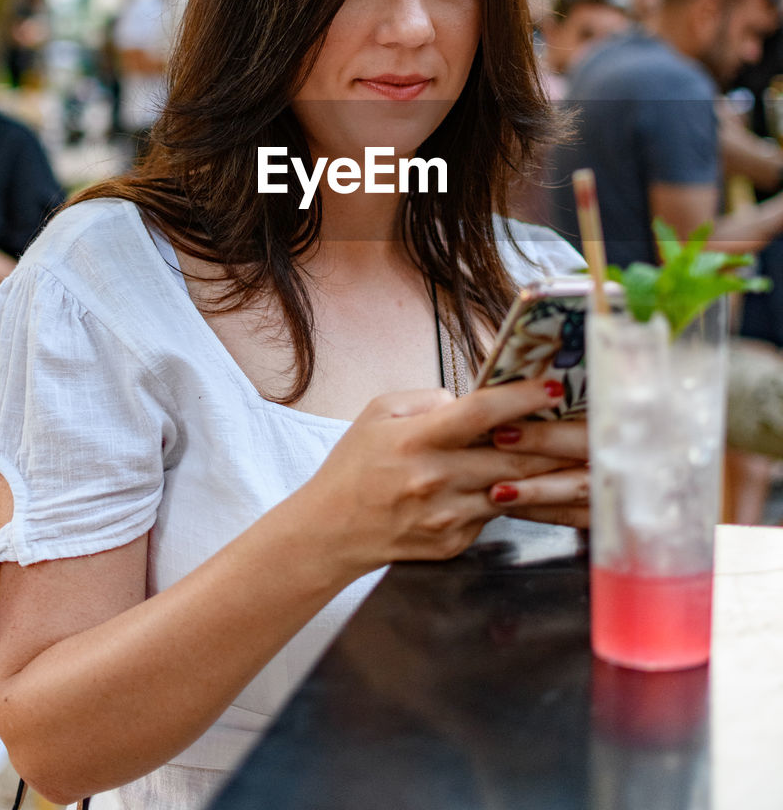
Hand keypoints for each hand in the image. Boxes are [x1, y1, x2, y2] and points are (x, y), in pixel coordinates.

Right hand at [297, 375, 588, 579]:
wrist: (331, 531)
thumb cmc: (355, 465)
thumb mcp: (378, 413)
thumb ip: (428, 401)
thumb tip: (471, 402)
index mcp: (417, 440)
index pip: (480, 414)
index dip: (521, 399)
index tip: (555, 388)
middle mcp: (436, 479)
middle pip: (513, 459)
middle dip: (559, 442)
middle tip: (598, 426)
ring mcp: (448, 516)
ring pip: (517, 493)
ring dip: (556, 478)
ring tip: (593, 461)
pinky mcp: (456, 542)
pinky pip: (499, 516)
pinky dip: (524, 502)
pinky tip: (553, 491)